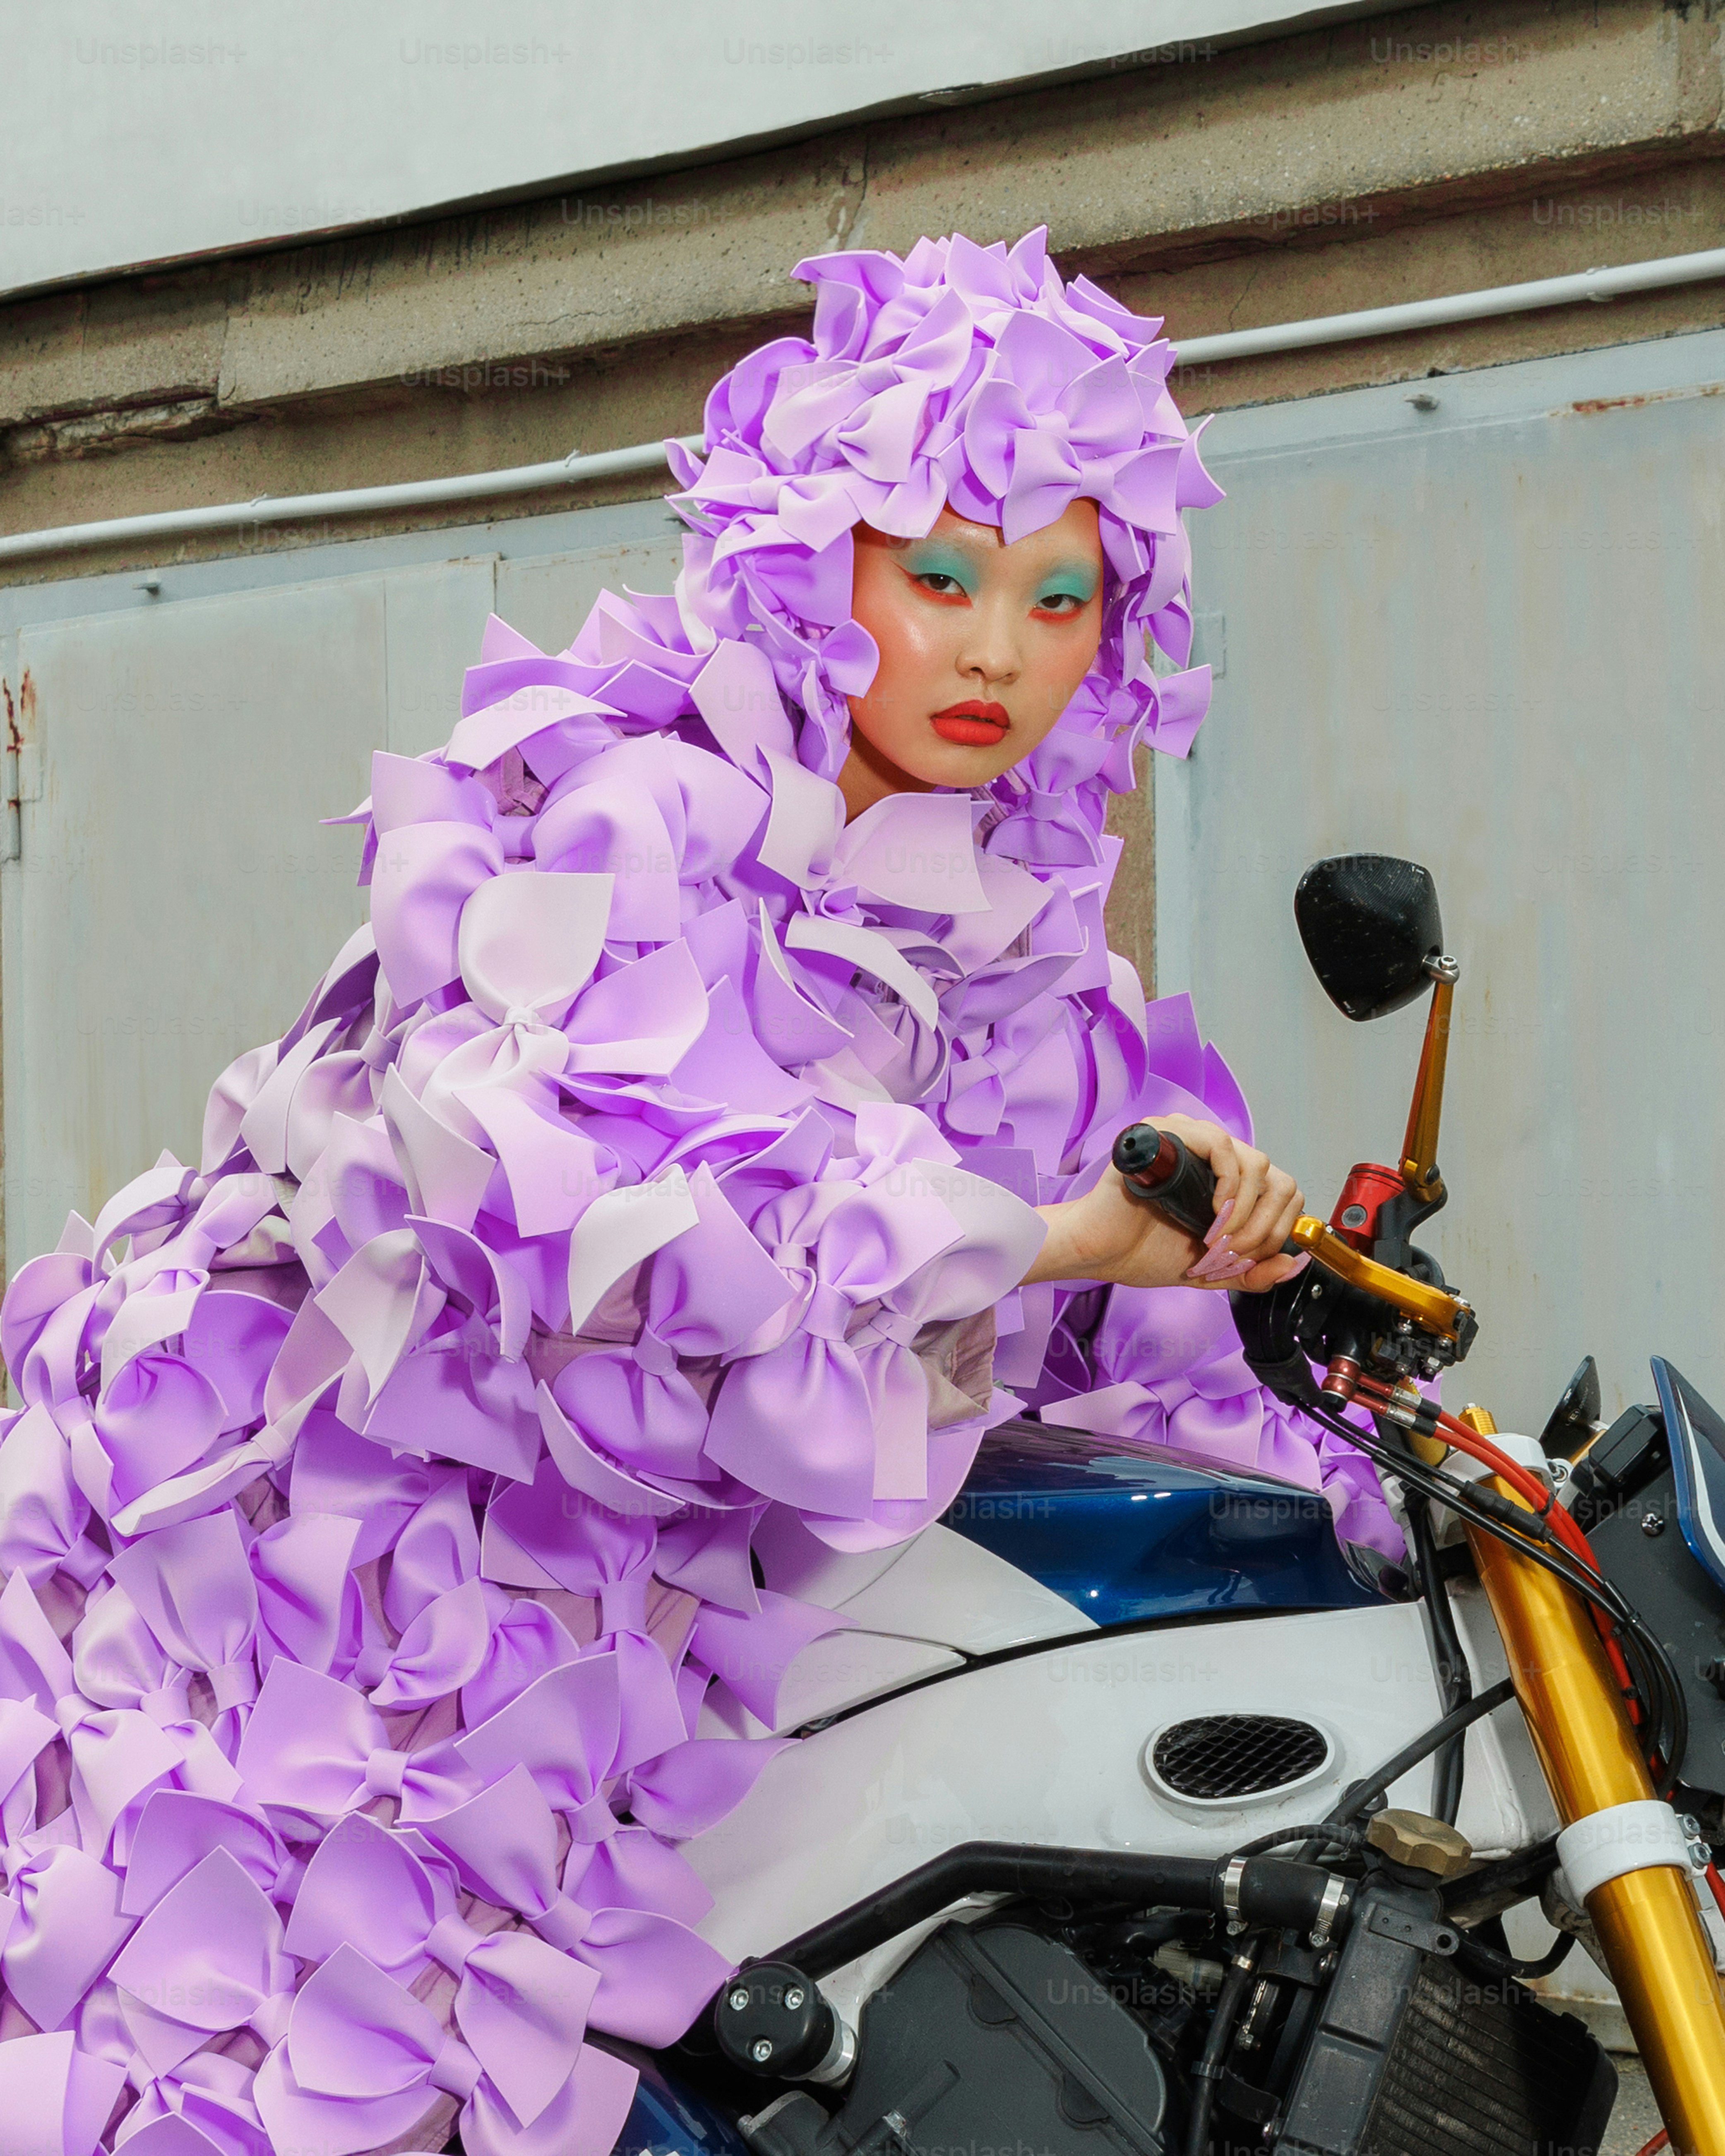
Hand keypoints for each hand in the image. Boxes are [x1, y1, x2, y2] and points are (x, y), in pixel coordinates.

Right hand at [1023, 1114, 1309, 1293]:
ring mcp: (1191, 1139)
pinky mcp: (1168, 1134)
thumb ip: (1254, 1272)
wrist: (1101, 1253)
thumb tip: (1294, 1264)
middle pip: (1277, 1178)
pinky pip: (1220, 1143)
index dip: (1276, 1231)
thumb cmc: (1143, 1253)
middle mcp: (1213, 1155)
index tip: (1247, 1259)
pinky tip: (1211, 1211)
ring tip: (1216, 1238)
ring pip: (1255, 1162)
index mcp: (1227, 1180)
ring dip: (1245, 1211)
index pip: (1282, 1193)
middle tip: (1233, 1252)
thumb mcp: (1214, 1270)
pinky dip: (1228, 1183)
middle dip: (1264, 1227)